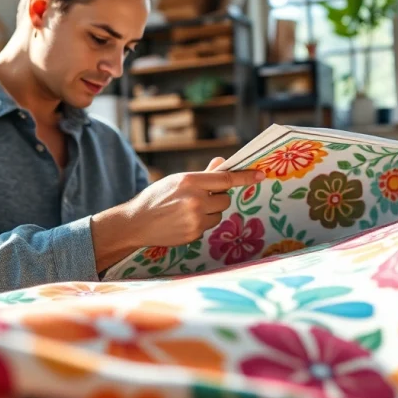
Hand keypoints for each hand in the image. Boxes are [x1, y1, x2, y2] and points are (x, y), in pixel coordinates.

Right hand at [90, 163, 263, 269]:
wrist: (136, 222)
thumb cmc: (157, 197)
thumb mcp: (178, 180)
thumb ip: (204, 174)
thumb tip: (222, 163)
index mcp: (191, 181)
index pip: (226, 179)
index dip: (245, 177)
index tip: (261, 175)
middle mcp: (195, 199)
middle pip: (225, 199)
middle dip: (218, 198)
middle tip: (201, 197)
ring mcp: (195, 219)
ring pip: (218, 214)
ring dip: (210, 212)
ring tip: (187, 211)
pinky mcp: (194, 234)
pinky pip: (208, 226)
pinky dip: (200, 223)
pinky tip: (183, 222)